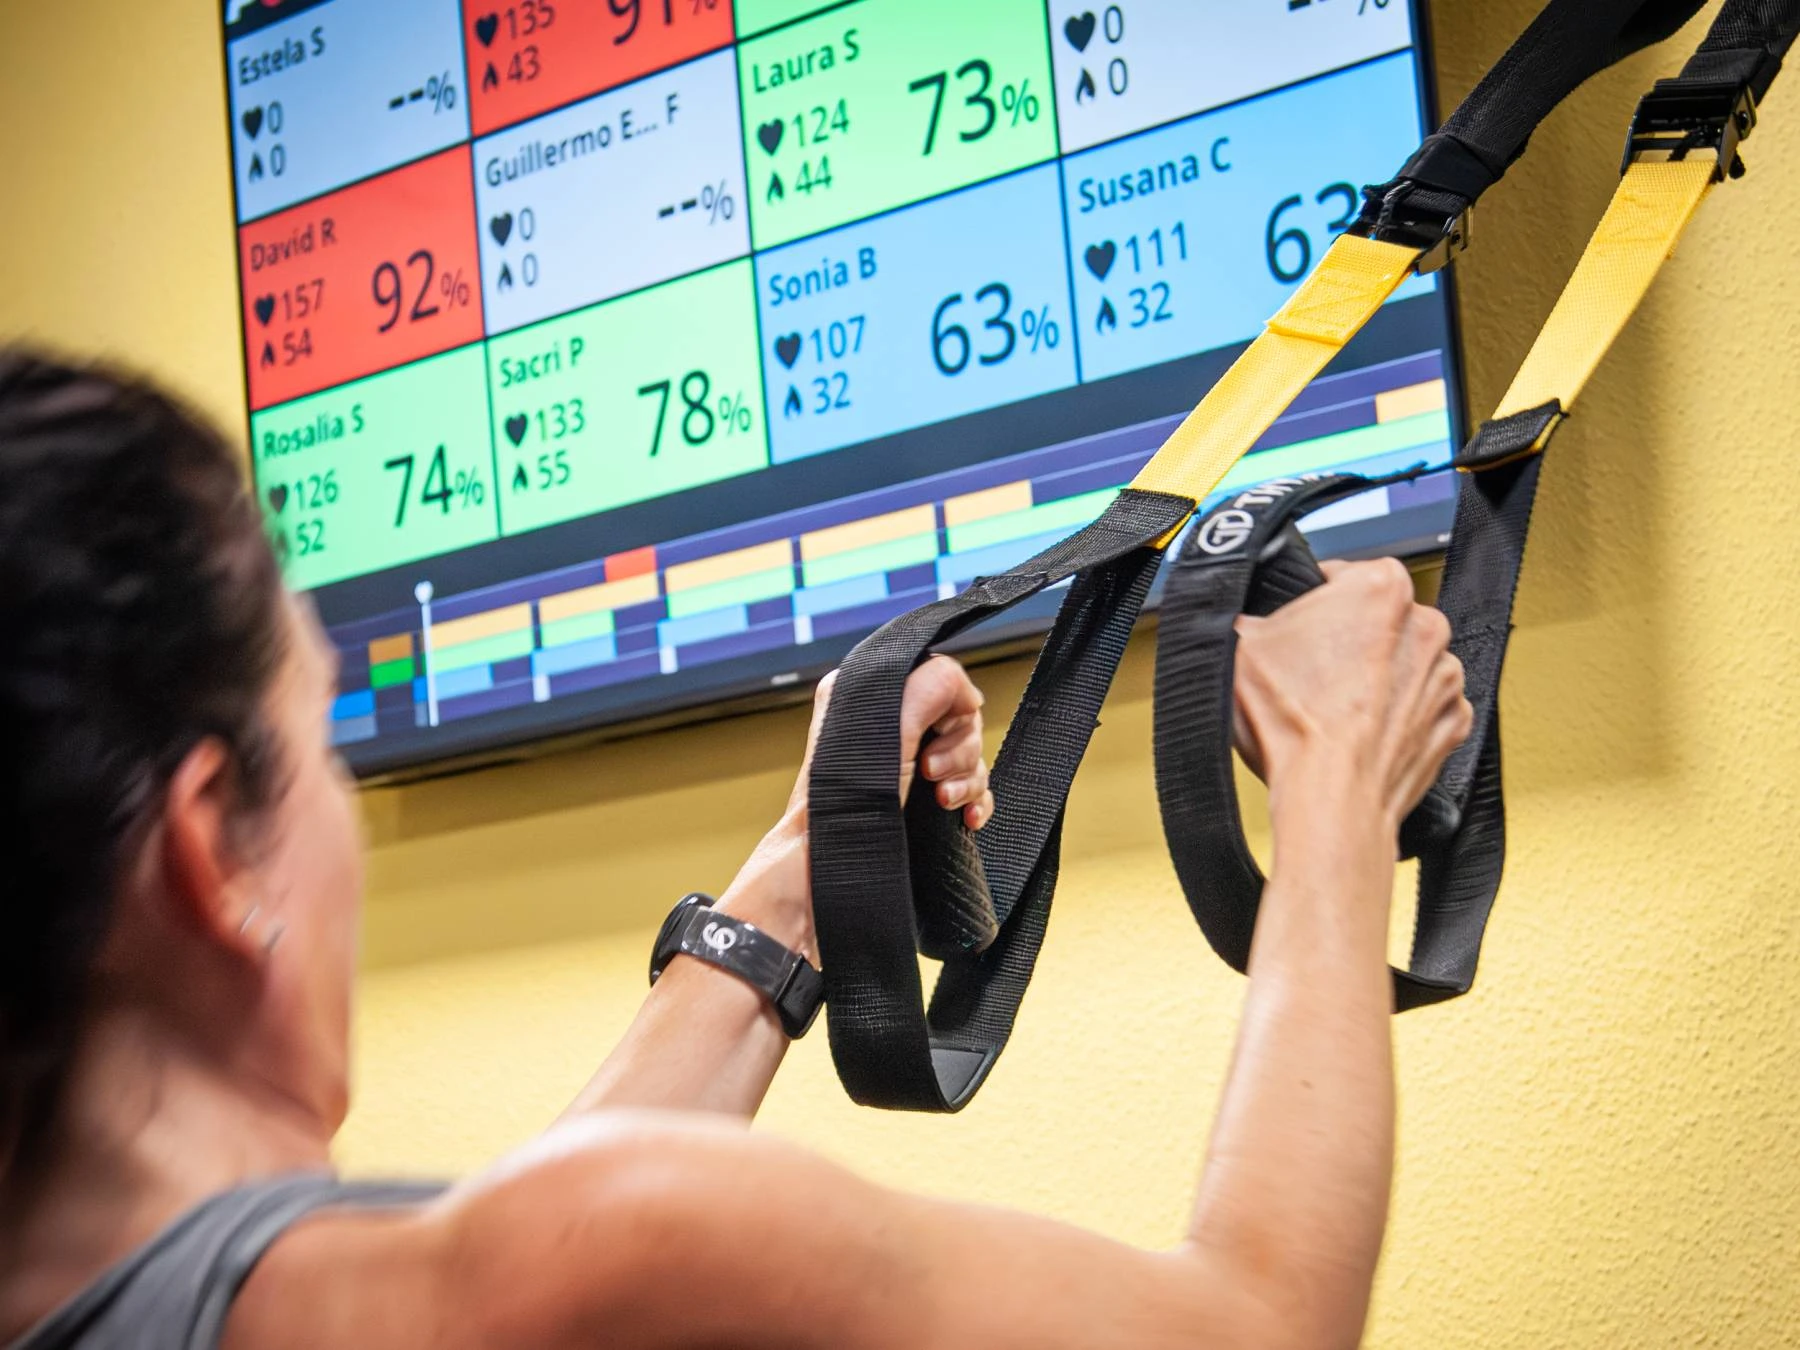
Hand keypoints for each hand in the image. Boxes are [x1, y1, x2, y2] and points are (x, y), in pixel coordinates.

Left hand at [717, 657, 994, 955]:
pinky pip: (970, 790)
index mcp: (871, 696)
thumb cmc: (838, 811)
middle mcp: (889, 727)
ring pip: (968, 756)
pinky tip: (966, 819)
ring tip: (942, 801)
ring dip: (967, 779)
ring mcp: (907, 768)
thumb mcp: (889, 733)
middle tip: (931, 774)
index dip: (952, 707)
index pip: (940, 679)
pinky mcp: (920, 802)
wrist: (825, 876)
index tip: (937, 737)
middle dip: (959, 749)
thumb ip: (929, 690)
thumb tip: (960, 683)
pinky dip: (975, 802)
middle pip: (960, 719)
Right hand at [1231, 559, 1471, 830]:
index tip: (1297, 628)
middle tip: (1309, 673)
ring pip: (1404, 663)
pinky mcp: (1453, 721)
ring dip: (1376, 679)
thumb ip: (1249, 621)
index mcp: (1380, 588)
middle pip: (1377, 620)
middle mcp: (1425, 624)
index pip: (1341, 576)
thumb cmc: (1295, 727)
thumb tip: (1244, 625)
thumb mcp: (1240, 649)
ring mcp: (1445, 676)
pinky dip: (1399, 717)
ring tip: (1333, 709)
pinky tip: (1362, 732)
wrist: (1330, 798)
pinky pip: (1424, 707)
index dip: (1312, 603)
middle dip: (1347, 640)